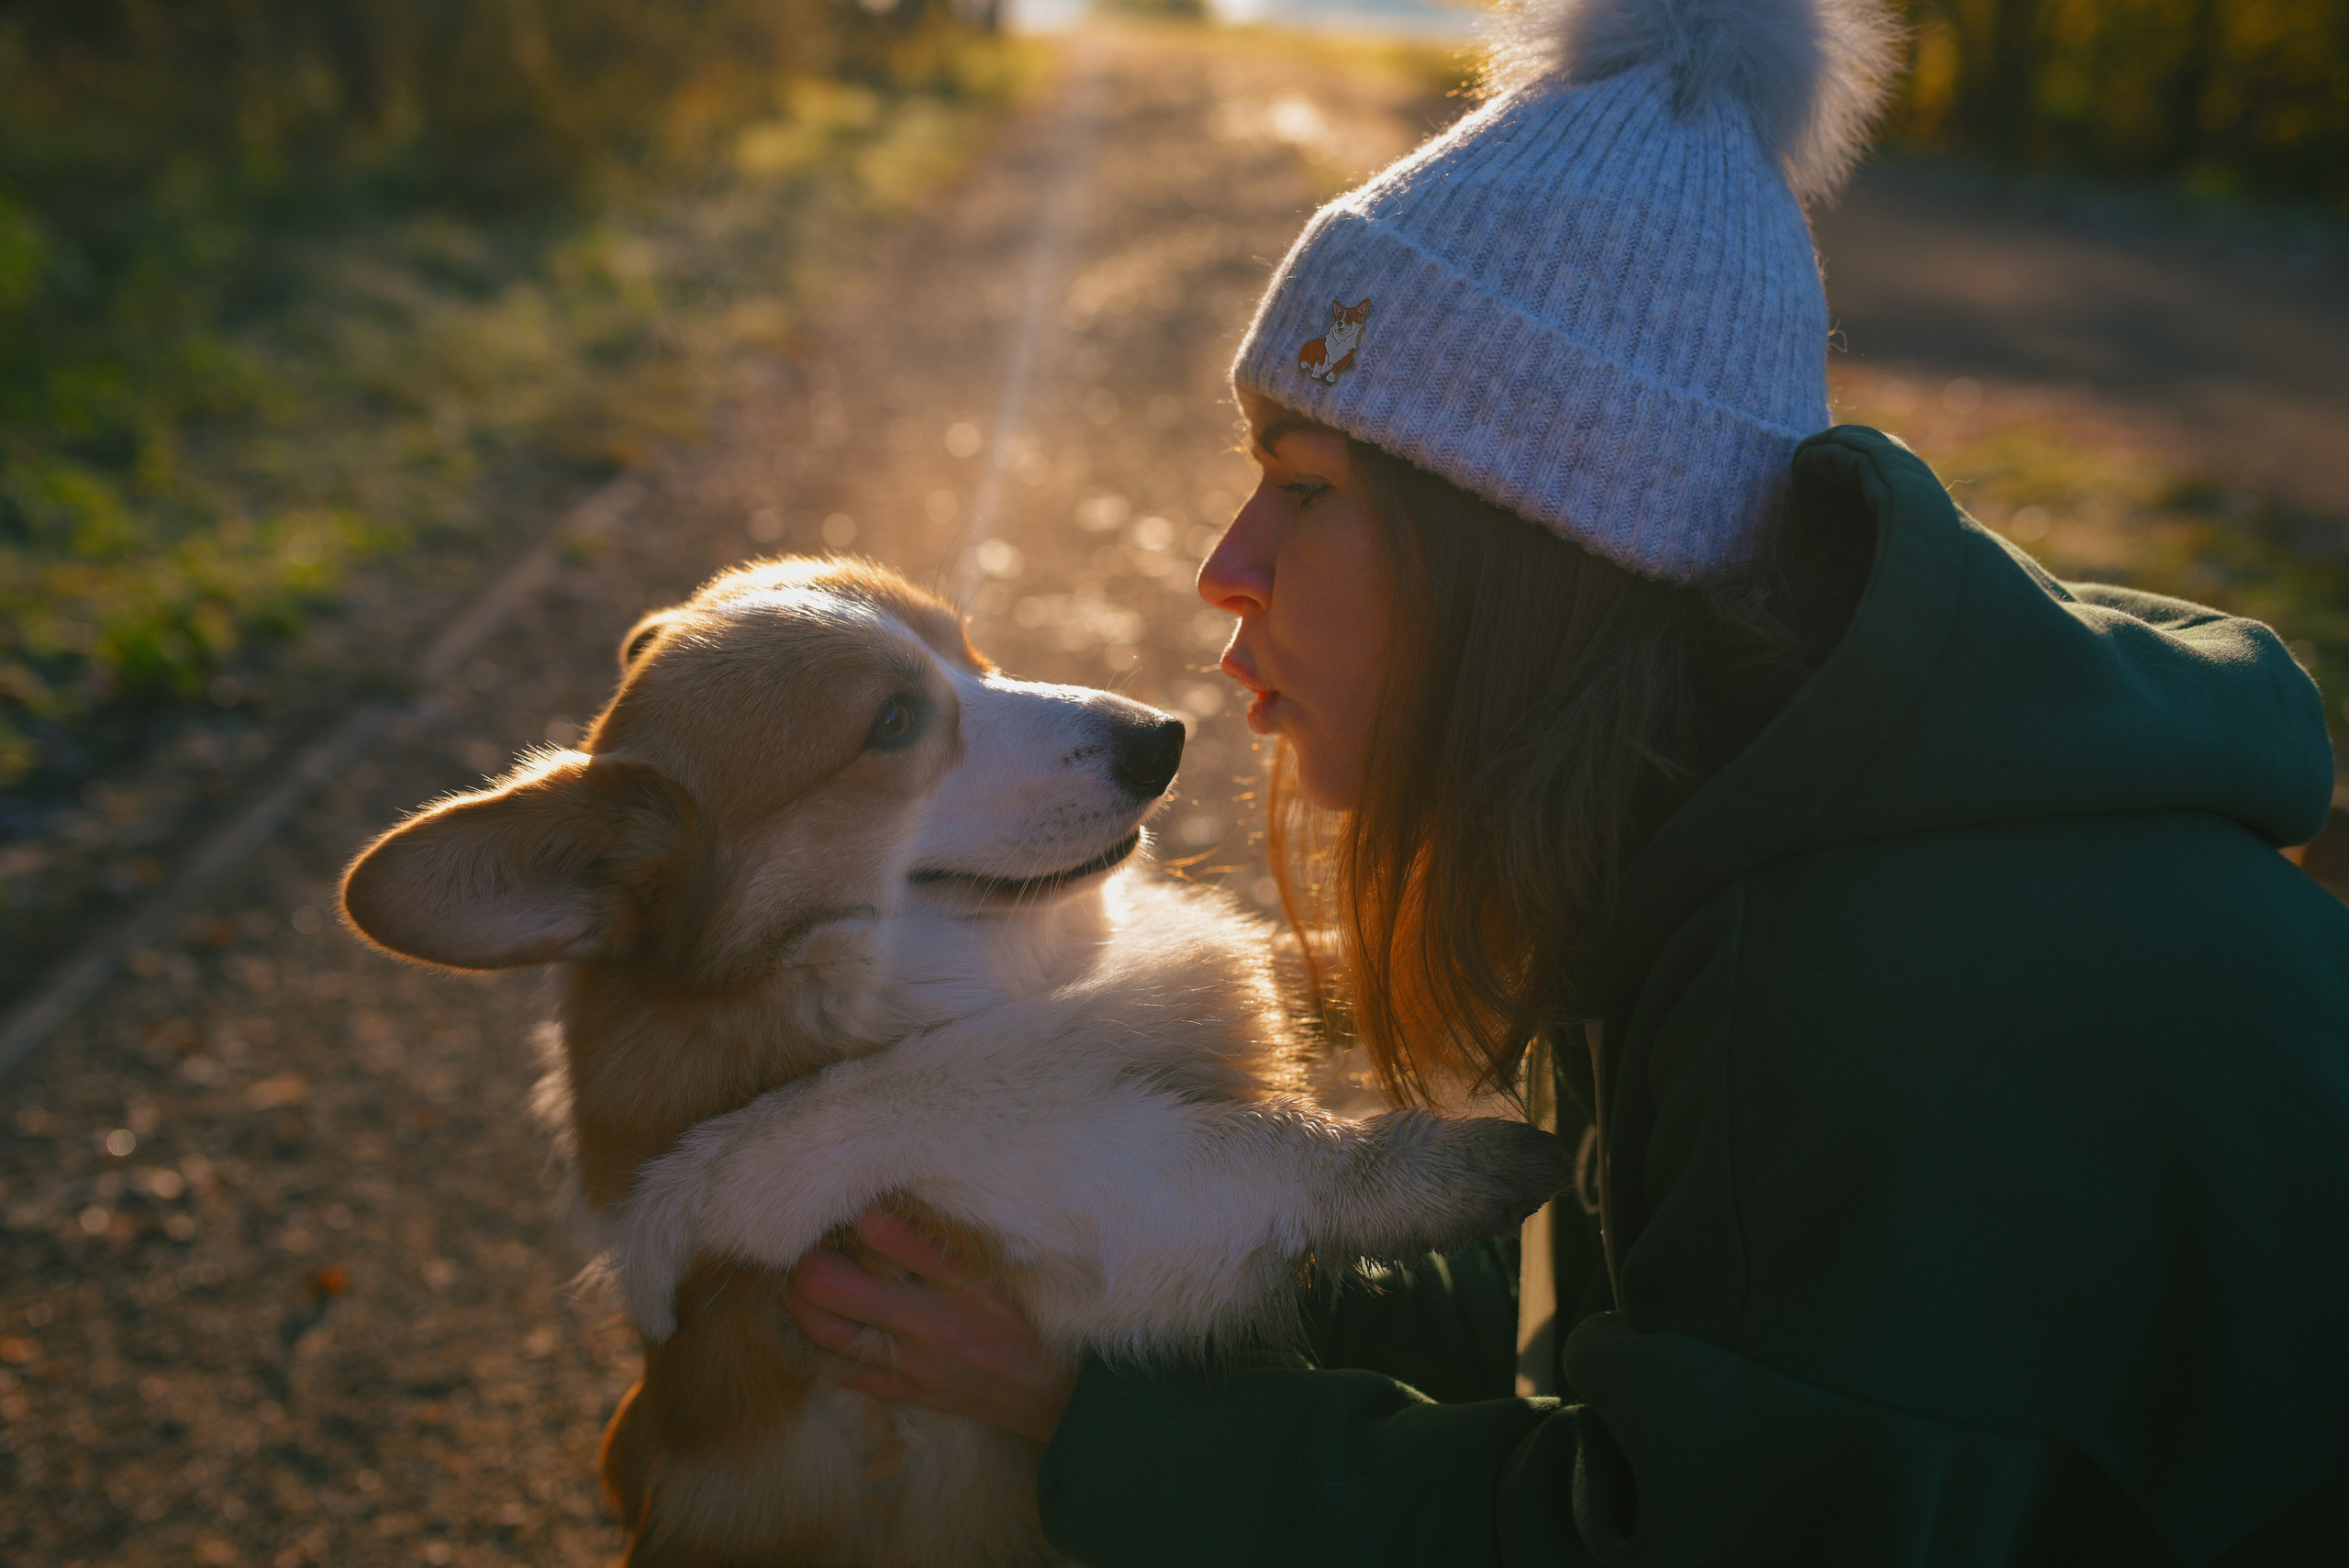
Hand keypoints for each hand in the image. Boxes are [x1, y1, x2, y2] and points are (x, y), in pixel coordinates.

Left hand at [783, 1207, 1079, 1443]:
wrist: (1053, 1397)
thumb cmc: (1029, 1324)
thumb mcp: (995, 1275)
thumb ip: (933, 1243)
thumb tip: (876, 1208)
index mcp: (948, 1291)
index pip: (878, 1241)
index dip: (846, 1217)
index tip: (835, 1204)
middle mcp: (919, 1330)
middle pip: (827, 1294)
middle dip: (800, 1263)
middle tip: (799, 1239)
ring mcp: (907, 1367)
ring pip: (826, 1334)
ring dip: (799, 1302)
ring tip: (794, 1275)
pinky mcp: (907, 1392)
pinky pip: (848, 1373)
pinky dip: (823, 1347)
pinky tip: (816, 1326)